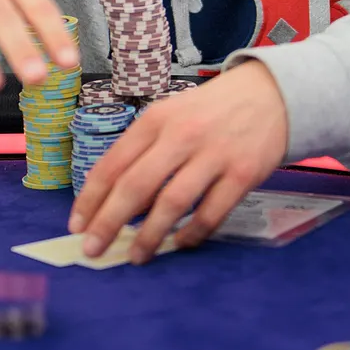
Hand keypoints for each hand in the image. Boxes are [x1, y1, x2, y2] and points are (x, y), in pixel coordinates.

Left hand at [68, 61, 287, 263]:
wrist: (272, 93)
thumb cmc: (212, 109)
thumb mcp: (171, 115)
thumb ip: (144, 151)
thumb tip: (118, 201)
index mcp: (156, 119)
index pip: (113, 163)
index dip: (91, 198)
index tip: (78, 225)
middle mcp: (181, 135)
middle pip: (136, 186)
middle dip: (109, 222)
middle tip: (93, 249)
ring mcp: (214, 155)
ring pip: (172, 203)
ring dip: (149, 235)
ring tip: (136, 256)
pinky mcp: (242, 173)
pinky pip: (211, 213)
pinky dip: (191, 234)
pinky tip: (179, 244)